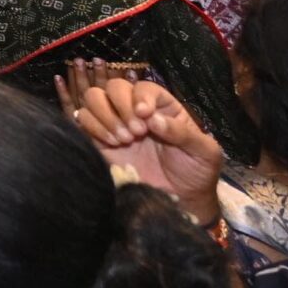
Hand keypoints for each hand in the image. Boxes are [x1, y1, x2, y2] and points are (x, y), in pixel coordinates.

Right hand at [61, 75, 222, 221]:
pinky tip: (112, 144)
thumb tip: (154, 119)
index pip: (144, 87)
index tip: (144, 115)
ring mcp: (115, 123)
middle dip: (121, 106)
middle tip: (135, 133)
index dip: (140, 96)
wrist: (180, 201)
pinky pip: (82, 119)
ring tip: (124, 140)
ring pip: (94, 97)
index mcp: (162, 107)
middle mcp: (135, 110)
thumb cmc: (196, 172)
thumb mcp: (204, 152)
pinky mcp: (98, 140)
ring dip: (105, 115)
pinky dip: (94, 127)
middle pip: (115, 86)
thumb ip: (182, 133)